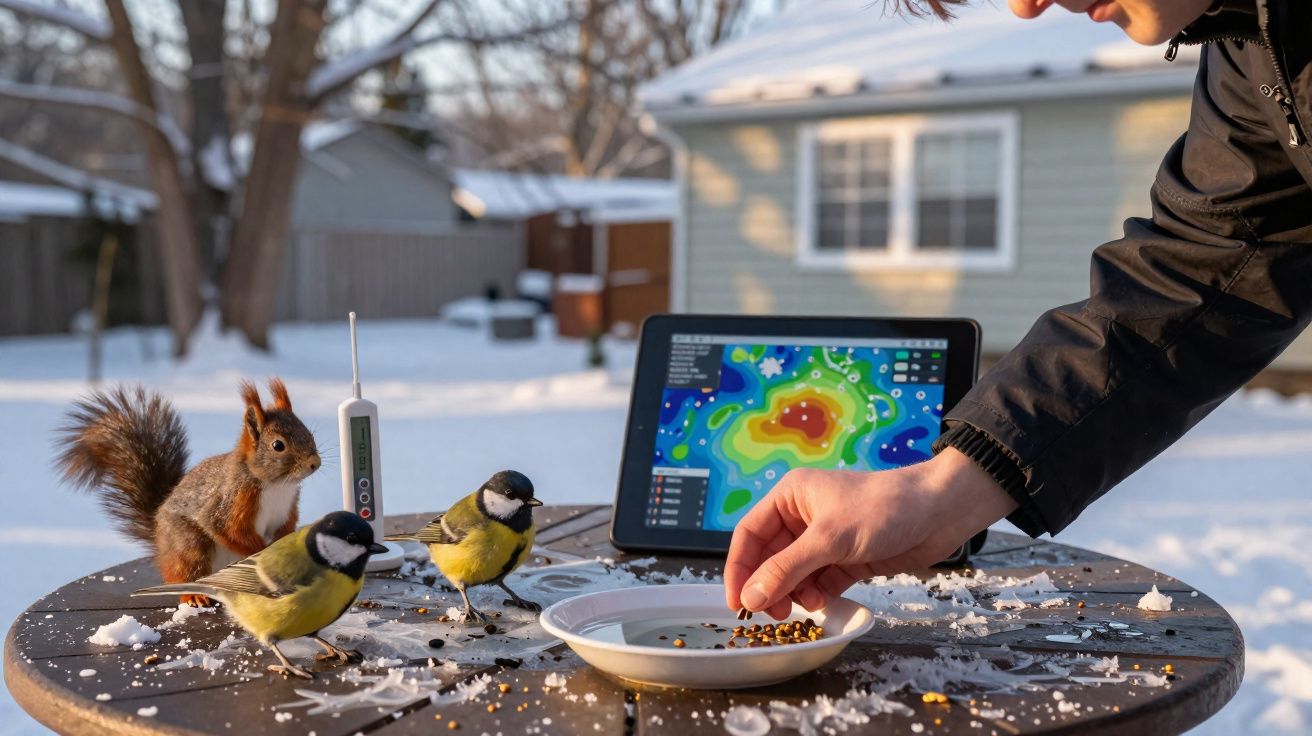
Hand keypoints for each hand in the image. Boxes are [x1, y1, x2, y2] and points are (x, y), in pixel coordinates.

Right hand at [723, 448, 1017, 619]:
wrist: (939, 512)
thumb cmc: (883, 508)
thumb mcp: (829, 539)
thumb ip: (787, 569)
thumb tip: (751, 597)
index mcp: (790, 497)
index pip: (750, 534)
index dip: (738, 568)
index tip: (735, 601)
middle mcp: (803, 516)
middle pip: (769, 557)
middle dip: (768, 585)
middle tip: (770, 614)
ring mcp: (825, 539)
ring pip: (793, 573)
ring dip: (792, 593)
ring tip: (803, 607)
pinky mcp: (846, 558)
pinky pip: (818, 581)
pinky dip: (815, 595)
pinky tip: (820, 602)